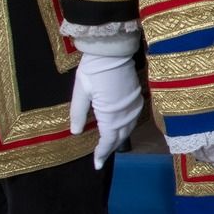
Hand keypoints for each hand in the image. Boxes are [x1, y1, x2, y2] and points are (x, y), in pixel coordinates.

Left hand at [69, 36, 143, 168]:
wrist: (113, 49)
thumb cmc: (93, 69)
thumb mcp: (81, 91)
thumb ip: (78, 113)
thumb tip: (76, 132)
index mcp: (110, 113)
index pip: (108, 139)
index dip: (102, 153)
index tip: (96, 164)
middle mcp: (125, 112)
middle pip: (120, 136)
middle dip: (110, 148)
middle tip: (100, 158)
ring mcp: (133, 104)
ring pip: (128, 128)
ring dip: (119, 138)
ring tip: (109, 146)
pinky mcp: (137, 96)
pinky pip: (132, 118)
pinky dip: (125, 127)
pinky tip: (119, 127)